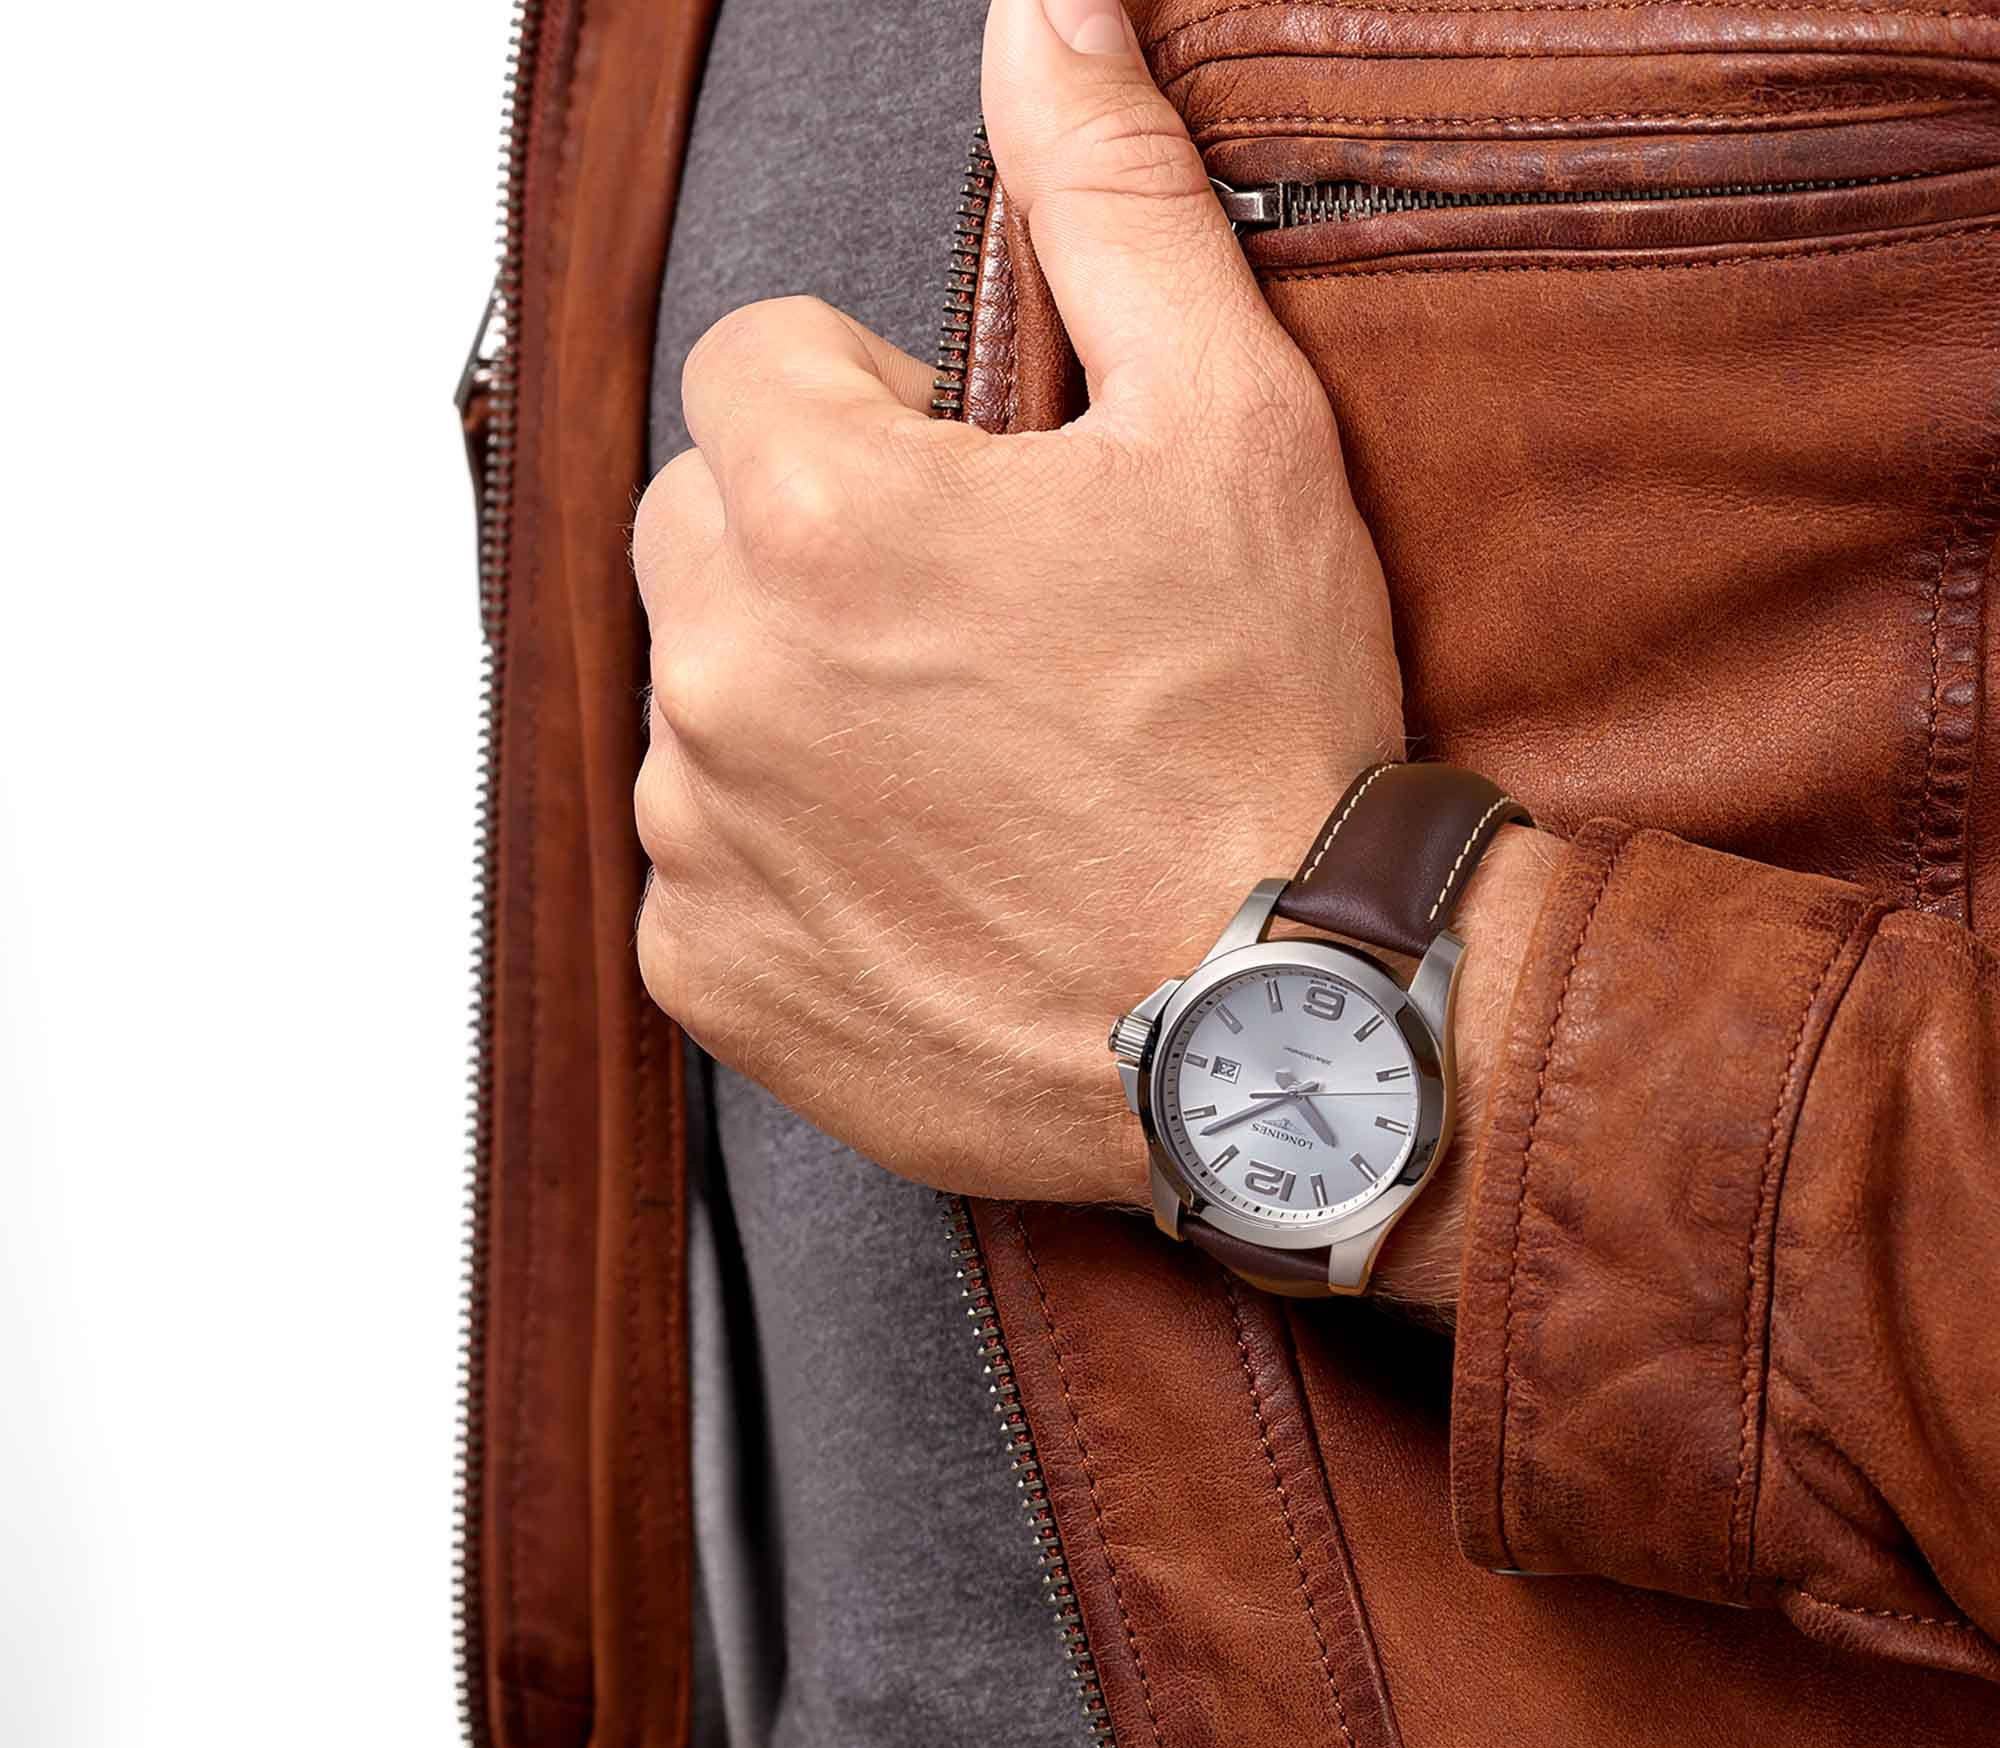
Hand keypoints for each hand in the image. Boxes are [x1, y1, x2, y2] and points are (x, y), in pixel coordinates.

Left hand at [632, 0, 1406, 1206]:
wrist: (1277, 1022)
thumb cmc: (1259, 741)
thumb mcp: (1228, 424)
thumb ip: (1111, 195)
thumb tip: (1047, 12)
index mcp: (816, 510)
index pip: (756, 366)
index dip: (879, 421)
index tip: (975, 503)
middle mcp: (720, 675)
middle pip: (706, 533)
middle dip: (820, 554)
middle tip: (981, 641)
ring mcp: (701, 837)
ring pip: (699, 698)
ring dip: (802, 708)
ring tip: (969, 772)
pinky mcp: (710, 970)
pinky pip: (702, 861)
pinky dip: (787, 859)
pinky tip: (924, 877)